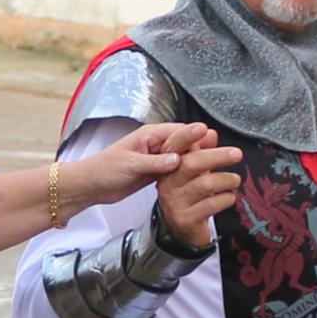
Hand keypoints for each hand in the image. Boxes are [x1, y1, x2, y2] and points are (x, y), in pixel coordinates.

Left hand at [77, 119, 244, 249]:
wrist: (90, 185)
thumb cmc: (105, 170)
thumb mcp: (131, 165)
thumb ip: (155, 163)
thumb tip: (178, 160)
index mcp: (150, 135)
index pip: (180, 132)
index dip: (197, 136)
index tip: (214, 140)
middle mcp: (156, 144)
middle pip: (185, 144)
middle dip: (203, 149)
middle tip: (225, 154)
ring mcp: (156, 157)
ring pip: (183, 157)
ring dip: (198, 162)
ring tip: (218, 167)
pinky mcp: (155, 171)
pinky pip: (176, 170)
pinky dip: (187, 173)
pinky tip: (201, 180)